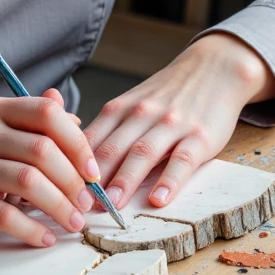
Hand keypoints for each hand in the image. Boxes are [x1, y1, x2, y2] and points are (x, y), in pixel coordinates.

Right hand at [0, 88, 96, 267]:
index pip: (46, 112)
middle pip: (42, 150)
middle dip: (73, 181)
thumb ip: (31, 125)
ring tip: (74, 223)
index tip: (93, 172)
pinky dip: (32, 229)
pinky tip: (45, 238)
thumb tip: (72, 113)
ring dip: (60, 207)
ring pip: (28, 181)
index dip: (77, 141)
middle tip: (87, 204)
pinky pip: (4, 214)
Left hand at [82, 32, 274, 211]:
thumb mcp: (132, 103)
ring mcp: (171, 124)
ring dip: (125, 180)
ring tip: (113, 205)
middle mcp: (141, 114)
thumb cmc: (166, 94)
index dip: (72, 166)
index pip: (89, 140)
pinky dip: (169, 180)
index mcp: (120, 108)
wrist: (214, 68)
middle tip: (80, 205)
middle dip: (94, 178)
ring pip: (143, 153)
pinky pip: (182, 159)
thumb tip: (75, 164)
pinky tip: (159, 199)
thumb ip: (108, 130)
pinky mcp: (200, 136)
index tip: (61, 190)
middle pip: (112, 148)